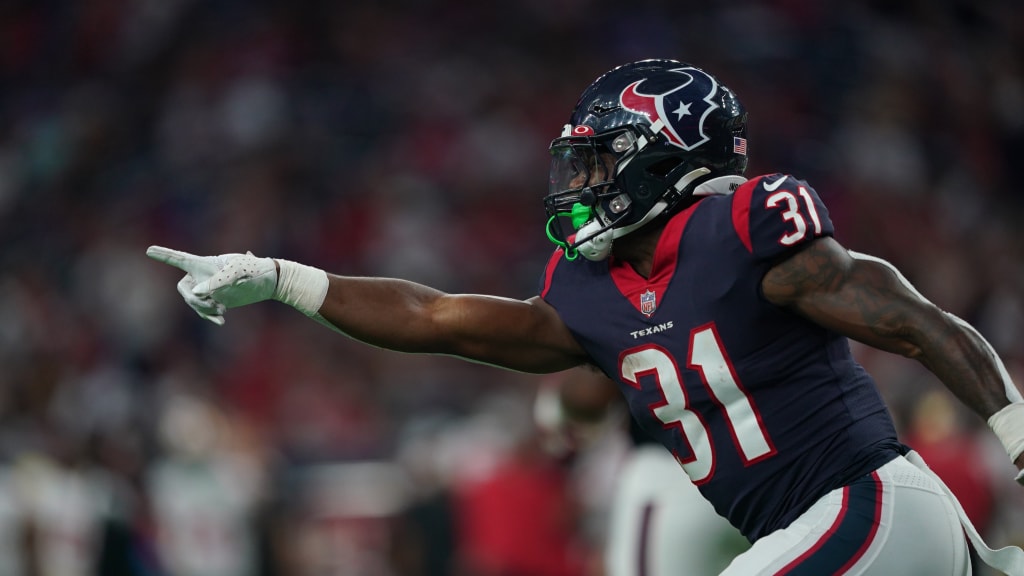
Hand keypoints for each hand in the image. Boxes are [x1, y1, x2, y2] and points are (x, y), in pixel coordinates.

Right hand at [147, 246, 277, 324]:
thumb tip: (196, 292)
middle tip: (213, 306)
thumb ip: (214, 282)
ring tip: (222, 311)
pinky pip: (205, 311)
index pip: (179, 259)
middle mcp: (203, 275)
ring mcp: (209, 288)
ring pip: (193, 302)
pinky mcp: (217, 300)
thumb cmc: (253, 270)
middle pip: (183, 289)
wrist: (269, 280)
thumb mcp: (235, 274)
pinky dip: (210, 317)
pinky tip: (221, 322)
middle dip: (194, 300)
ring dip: (204, 310)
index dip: (163, 255)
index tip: (148, 250)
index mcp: (204, 264)